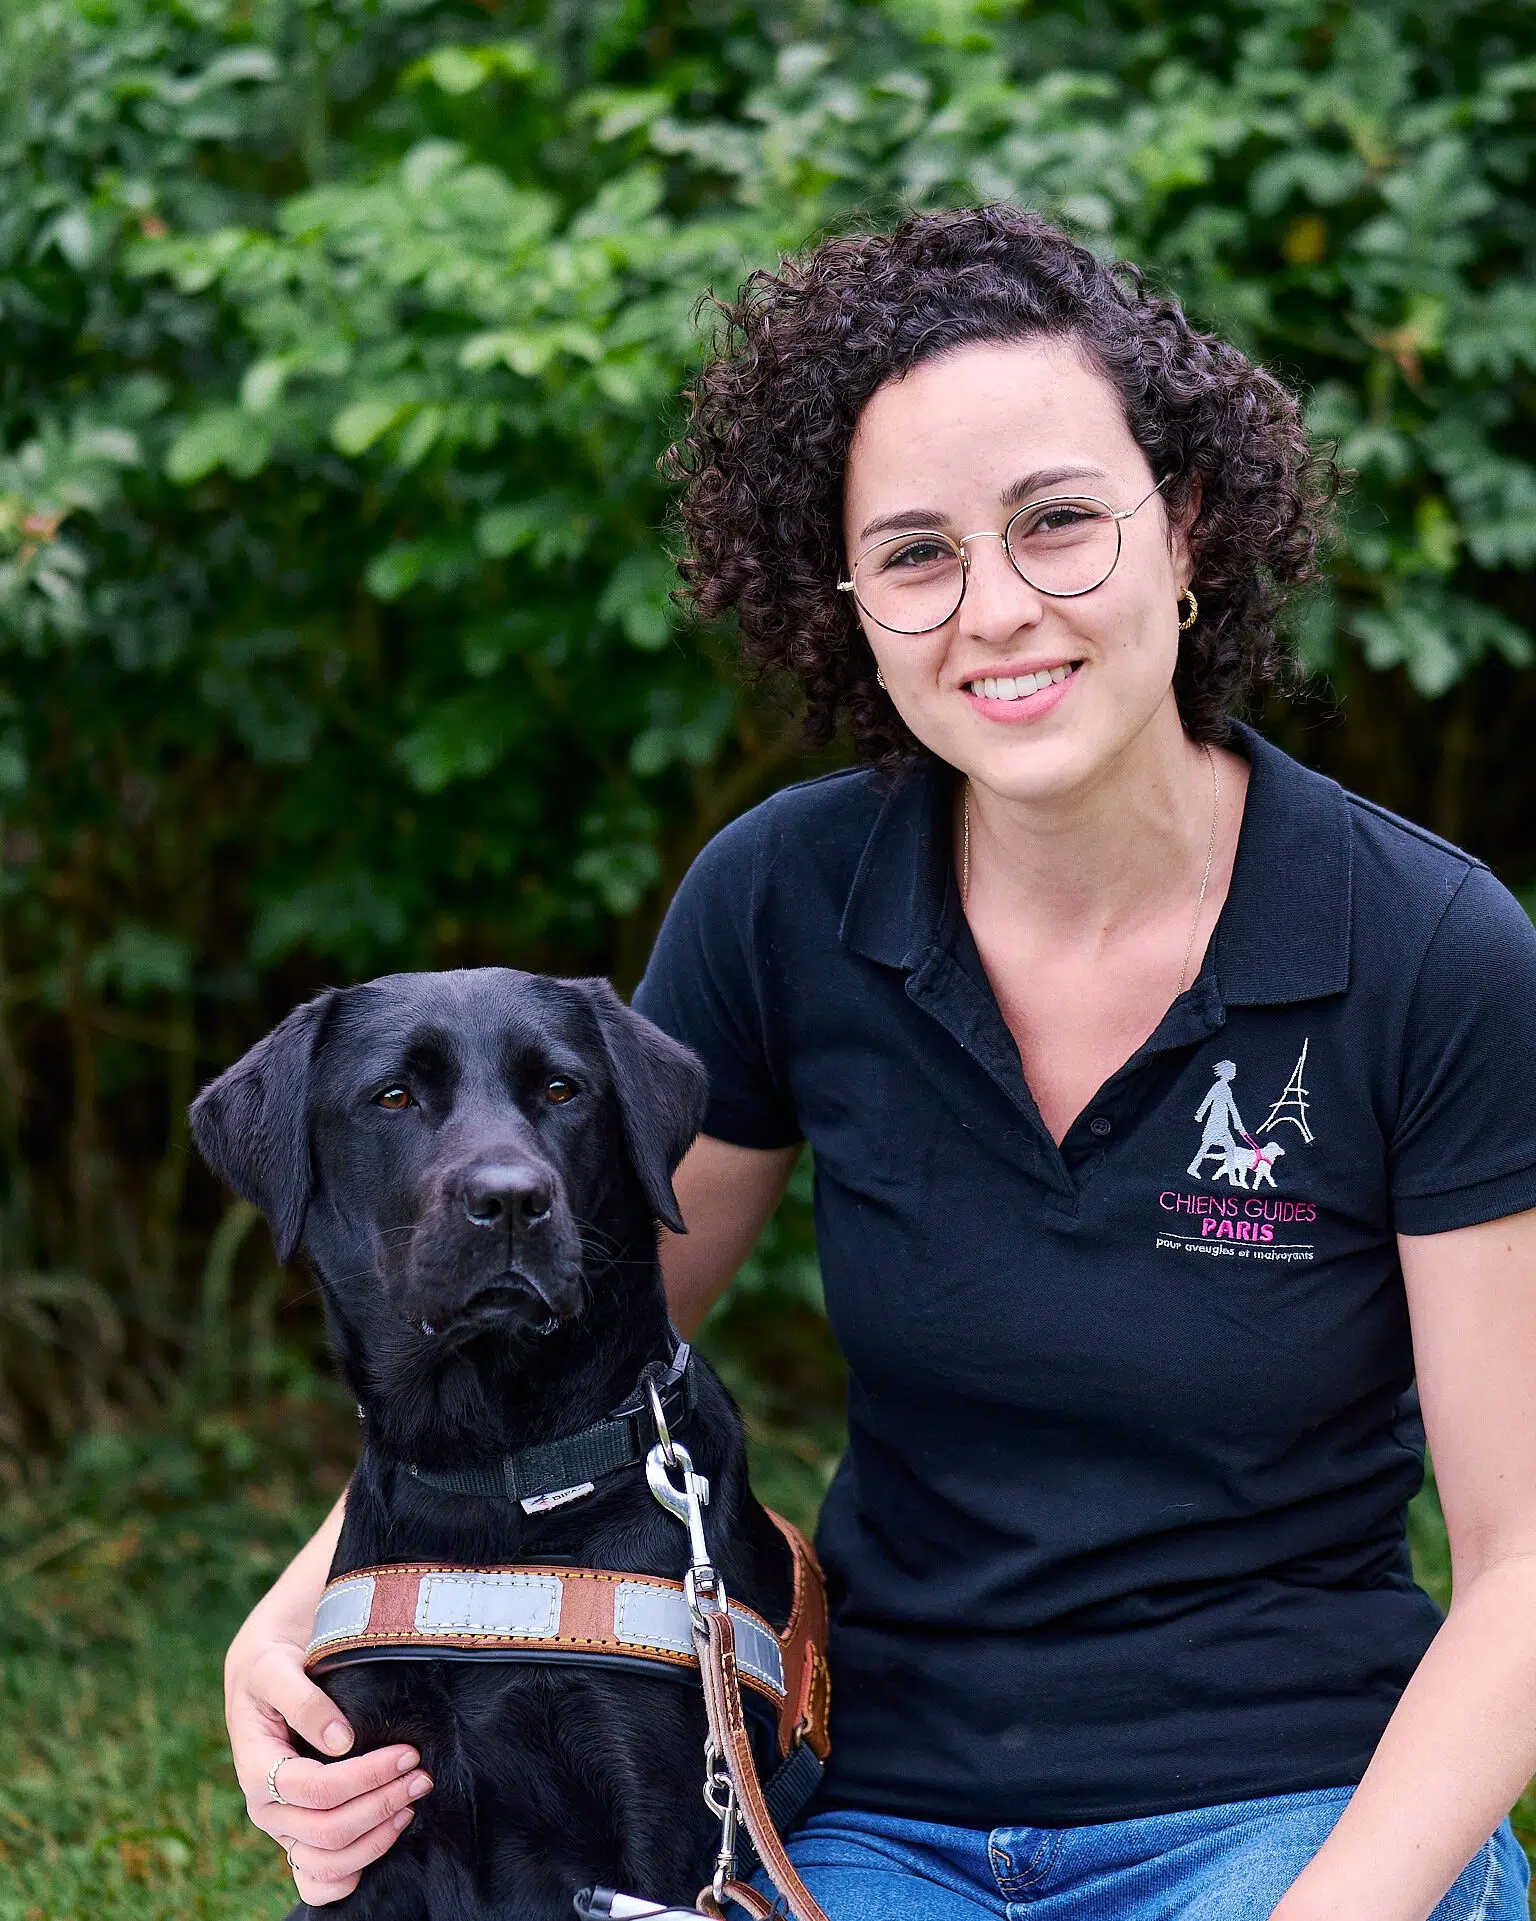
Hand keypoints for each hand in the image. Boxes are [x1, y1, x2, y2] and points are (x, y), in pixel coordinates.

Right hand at [227, 1627, 432, 1905]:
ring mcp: (283, 1826)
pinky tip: (382, 1842)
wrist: (262, 1673)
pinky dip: (349, 1876)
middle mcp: (267, 1808)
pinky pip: (316, 1880)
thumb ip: (304, 1700)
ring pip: (326, 1864)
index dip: (366, 1776)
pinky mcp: (298, 1834)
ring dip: (376, 1841)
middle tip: (422, 1777)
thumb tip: (341, 1740)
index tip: (408, 1752)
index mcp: (256, 1769)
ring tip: (411, 1804)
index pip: (317, 1789)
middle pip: (327, 1831)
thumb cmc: (270, 1665)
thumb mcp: (277, 1667)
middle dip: (381, 1806)